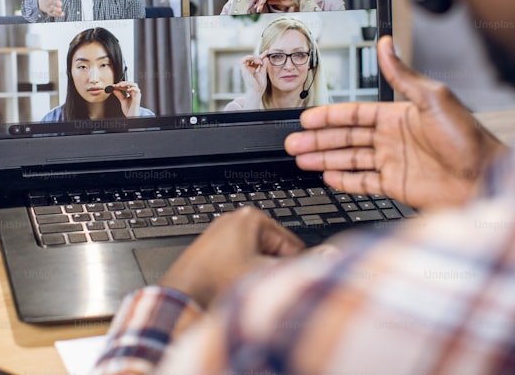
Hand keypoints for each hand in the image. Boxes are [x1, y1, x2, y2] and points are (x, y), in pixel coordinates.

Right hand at [38, 0, 63, 17]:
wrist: (42, 0)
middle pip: (51, 1)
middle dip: (55, 3)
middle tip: (60, 3)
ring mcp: (48, 5)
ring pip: (52, 8)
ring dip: (56, 9)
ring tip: (60, 9)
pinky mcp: (50, 11)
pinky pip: (53, 13)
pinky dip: (57, 14)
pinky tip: (62, 14)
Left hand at [107, 82, 141, 116]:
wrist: (131, 116)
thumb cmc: (129, 110)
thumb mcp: (122, 100)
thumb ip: (119, 95)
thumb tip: (114, 89)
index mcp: (131, 93)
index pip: (126, 86)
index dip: (120, 85)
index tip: (113, 86)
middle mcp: (134, 93)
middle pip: (130, 83)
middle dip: (123, 83)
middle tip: (116, 85)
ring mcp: (136, 95)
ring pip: (134, 84)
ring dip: (127, 84)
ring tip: (121, 85)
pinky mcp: (138, 98)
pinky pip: (137, 90)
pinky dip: (132, 88)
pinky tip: (127, 89)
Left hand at [158, 207, 304, 307]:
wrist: (182, 297)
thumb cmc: (218, 282)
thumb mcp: (266, 274)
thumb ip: (302, 266)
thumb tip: (332, 255)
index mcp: (251, 217)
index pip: (293, 245)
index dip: (293, 269)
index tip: (289, 284)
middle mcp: (235, 219)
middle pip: (275, 251)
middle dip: (273, 272)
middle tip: (262, 288)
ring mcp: (223, 232)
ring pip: (258, 259)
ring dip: (258, 275)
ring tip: (245, 288)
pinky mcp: (214, 248)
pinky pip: (240, 261)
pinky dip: (242, 275)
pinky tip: (233, 286)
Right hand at [240, 55, 266, 94]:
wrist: (257, 92)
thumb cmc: (260, 85)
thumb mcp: (263, 73)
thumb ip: (264, 65)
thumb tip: (265, 57)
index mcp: (252, 71)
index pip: (256, 61)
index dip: (261, 56)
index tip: (267, 52)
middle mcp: (248, 70)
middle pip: (250, 59)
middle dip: (257, 56)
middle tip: (263, 58)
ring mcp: (245, 70)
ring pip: (245, 58)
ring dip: (252, 57)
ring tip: (259, 60)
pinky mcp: (244, 71)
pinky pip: (242, 61)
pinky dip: (249, 58)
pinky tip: (256, 61)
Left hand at [254, 0, 311, 11]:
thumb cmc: (292, 0)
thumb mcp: (281, 2)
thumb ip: (275, 1)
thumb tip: (268, 2)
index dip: (262, 3)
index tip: (259, 9)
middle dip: (260, 3)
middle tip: (257, 9)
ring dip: (261, 1)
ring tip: (258, 7)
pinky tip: (262, 3)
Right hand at [283, 35, 507, 209]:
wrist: (486, 177)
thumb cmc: (468, 137)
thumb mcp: (433, 97)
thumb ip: (403, 74)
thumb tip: (386, 44)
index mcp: (398, 115)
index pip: (354, 114)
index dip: (330, 116)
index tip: (308, 117)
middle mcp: (392, 138)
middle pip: (346, 138)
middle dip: (318, 139)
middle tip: (294, 141)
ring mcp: (393, 163)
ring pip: (349, 159)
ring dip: (325, 159)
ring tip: (302, 159)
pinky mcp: (397, 186)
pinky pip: (364, 183)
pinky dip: (345, 181)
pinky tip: (328, 178)